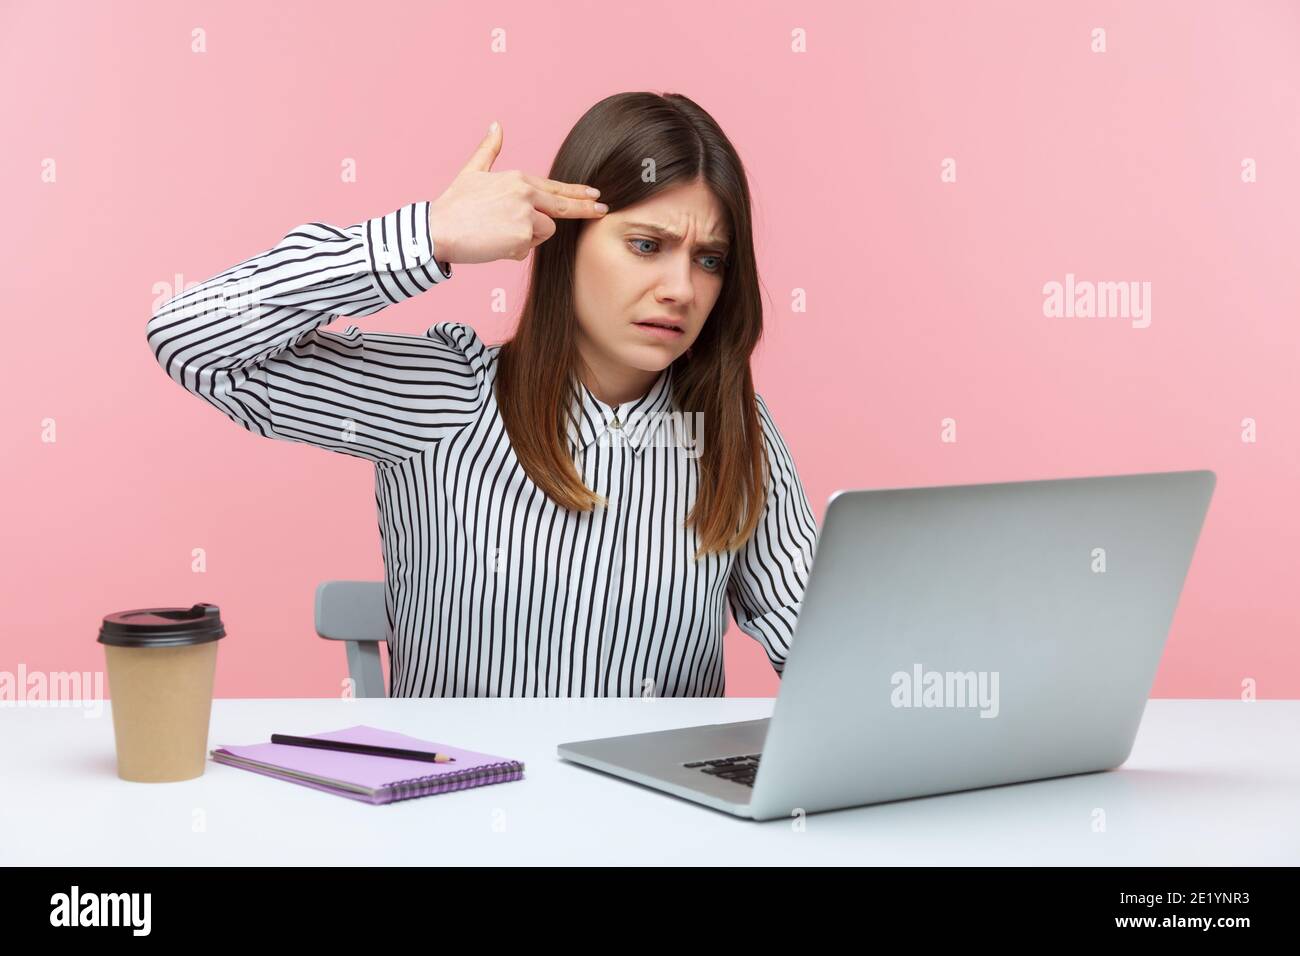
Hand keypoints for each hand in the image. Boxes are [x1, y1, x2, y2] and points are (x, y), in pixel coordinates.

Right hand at [427, 121, 606, 264]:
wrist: (437, 229)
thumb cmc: (454, 204)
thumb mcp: (472, 172)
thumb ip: (489, 150)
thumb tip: (496, 125)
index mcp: (518, 179)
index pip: (555, 187)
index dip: (577, 192)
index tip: (595, 194)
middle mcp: (525, 194)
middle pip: (563, 207)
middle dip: (585, 208)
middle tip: (603, 210)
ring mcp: (525, 216)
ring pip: (544, 232)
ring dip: (528, 237)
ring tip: (499, 233)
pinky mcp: (521, 237)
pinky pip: (528, 248)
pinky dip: (514, 250)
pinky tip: (495, 244)